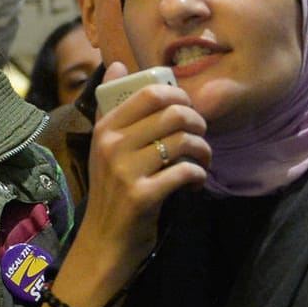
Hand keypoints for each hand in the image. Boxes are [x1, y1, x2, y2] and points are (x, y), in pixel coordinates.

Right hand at [60, 64, 209, 306]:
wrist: (104, 242)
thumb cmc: (112, 191)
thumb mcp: (105, 148)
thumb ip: (114, 108)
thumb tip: (115, 64)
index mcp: (105, 129)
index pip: (149, 93)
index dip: (180, 96)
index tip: (189, 111)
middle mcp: (112, 145)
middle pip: (172, 113)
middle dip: (198, 122)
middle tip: (201, 136)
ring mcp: (126, 170)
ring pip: (183, 140)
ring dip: (203, 149)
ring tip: (202, 159)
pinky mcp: (142, 195)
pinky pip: (186, 171)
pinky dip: (199, 174)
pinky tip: (195, 180)